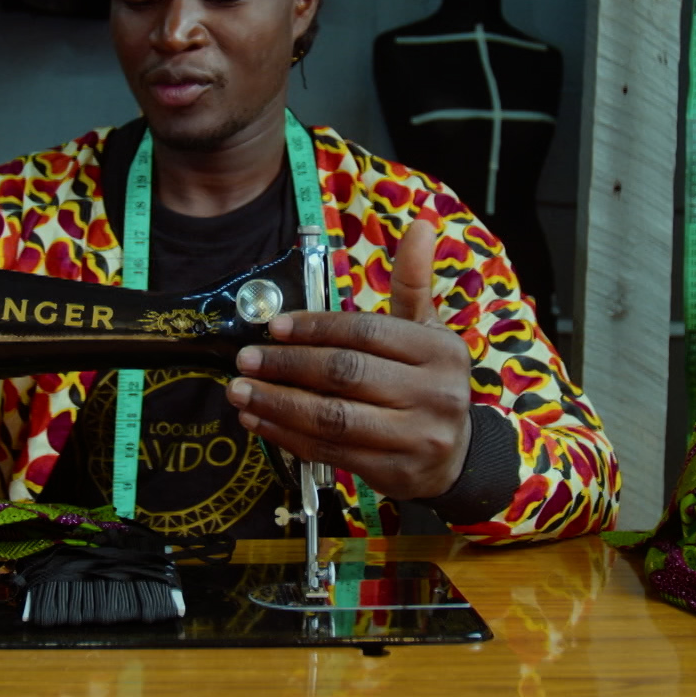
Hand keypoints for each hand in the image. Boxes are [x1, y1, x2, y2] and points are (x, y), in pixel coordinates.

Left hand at [226, 219, 472, 499]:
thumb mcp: (426, 330)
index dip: (316, 328)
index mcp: (439, 352)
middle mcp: (434, 394)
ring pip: (333, 417)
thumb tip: (421, 223)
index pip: (367, 333)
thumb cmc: (427, 381)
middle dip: (288, 365)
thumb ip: (413, 282)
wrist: (455, 455)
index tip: (274, 327)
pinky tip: (259, 422)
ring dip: (278, 404)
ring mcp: (416, 438)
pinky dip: (287, 436)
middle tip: (245, 358)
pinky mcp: (394, 473)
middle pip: (346, 374)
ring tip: (241, 392)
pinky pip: (330, 452)